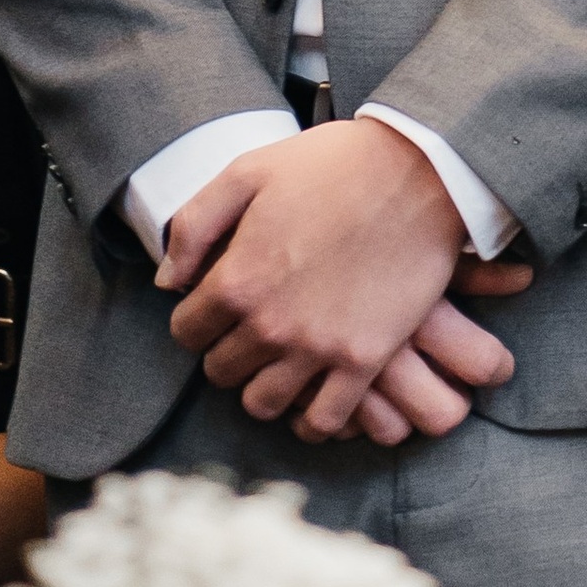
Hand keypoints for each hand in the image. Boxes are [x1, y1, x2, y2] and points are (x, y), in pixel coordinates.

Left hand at [159, 119, 517, 444]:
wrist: (418, 171)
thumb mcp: (249, 171)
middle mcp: (270, 324)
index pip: (186, 331)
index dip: (195, 317)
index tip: (215, 305)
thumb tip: (169, 282)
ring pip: (263, 404)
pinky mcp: (363, 361)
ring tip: (277, 360)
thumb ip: (195, 226)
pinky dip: (310, 418)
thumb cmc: (330, 164)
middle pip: (221, 371)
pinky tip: (312, 394)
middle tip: (249, 328)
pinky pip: (323, 421)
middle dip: (226, 350)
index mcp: (238, 279)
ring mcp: (318, 349)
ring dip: (262, 385)